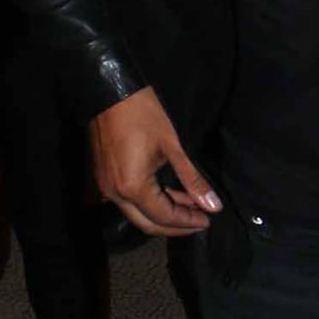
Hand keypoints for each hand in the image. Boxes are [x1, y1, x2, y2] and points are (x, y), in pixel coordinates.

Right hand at [89, 86, 220, 236]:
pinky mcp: (105, 180)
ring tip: (192, 207)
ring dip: (164, 214)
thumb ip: (193, 179)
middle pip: (148, 223)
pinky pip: (130, 201)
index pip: (163, 217)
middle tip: (201, 220)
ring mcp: (107, 188)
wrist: (112, 93)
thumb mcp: (174, 147)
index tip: (209, 220)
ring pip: (138, 213)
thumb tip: (213, 205)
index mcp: (132, 188)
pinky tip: (172, 195)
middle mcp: (115, 195)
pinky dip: (151, 202)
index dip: (187, 222)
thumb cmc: (145, 115)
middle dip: (176, 225)